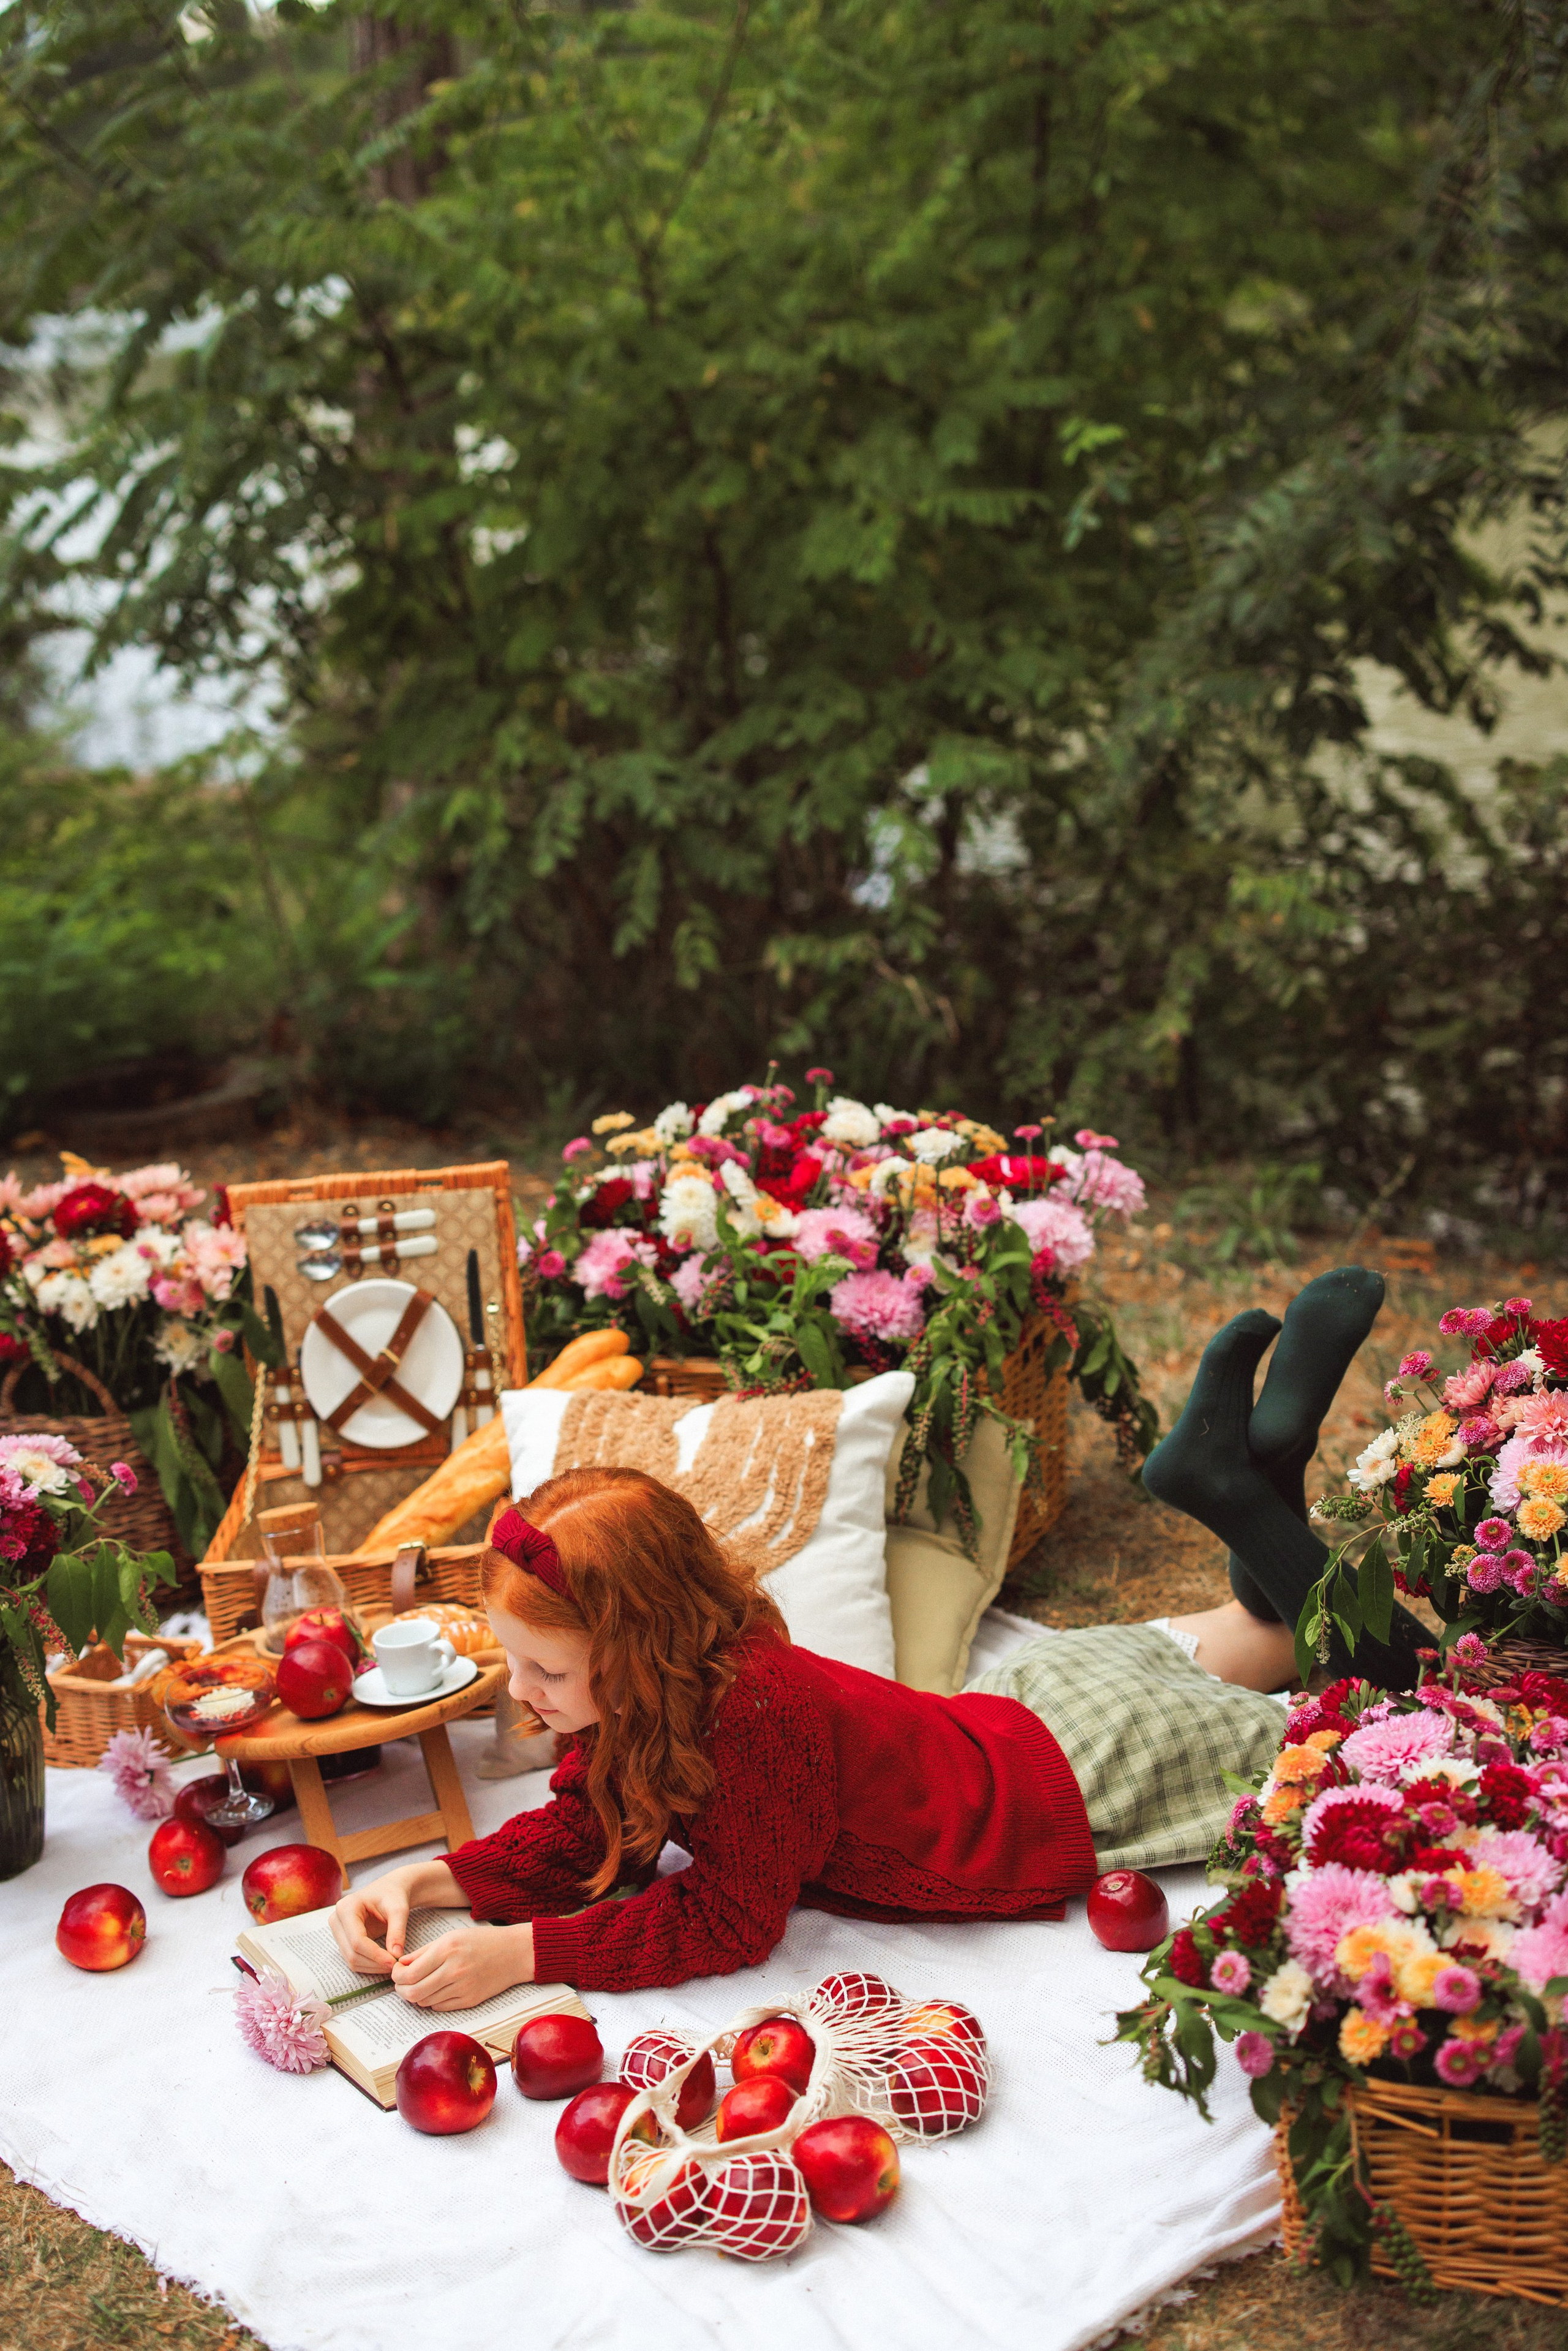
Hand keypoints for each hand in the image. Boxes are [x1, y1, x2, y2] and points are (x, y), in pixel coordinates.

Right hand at [330, 1870, 416, 1975]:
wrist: (388, 1891)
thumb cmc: (393, 1896)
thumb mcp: (399, 1909)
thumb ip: (398, 1930)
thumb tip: (396, 1955)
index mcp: (347, 1907)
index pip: (357, 1940)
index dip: (375, 1955)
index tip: (393, 1962)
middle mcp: (337, 1919)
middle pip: (351, 1953)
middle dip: (374, 1963)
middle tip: (394, 1966)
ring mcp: (338, 1931)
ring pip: (351, 1959)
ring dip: (371, 1967)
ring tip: (391, 1964)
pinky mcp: (343, 1940)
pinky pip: (353, 1959)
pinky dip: (369, 1965)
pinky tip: (383, 1962)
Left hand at [391, 1922, 534, 2011]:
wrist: (514, 1953)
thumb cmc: (481, 1941)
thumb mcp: (450, 1937)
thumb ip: (423, 1952)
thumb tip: (401, 1965)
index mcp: (447, 1949)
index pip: (410, 1974)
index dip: (397, 1976)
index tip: (397, 1973)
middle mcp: (454, 1970)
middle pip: (414, 1993)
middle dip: (401, 1990)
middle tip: (402, 1984)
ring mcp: (462, 1988)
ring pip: (425, 2002)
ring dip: (416, 1996)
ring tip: (418, 1985)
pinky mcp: (469, 2001)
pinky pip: (440, 2007)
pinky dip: (431, 2001)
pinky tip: (434, 1990)